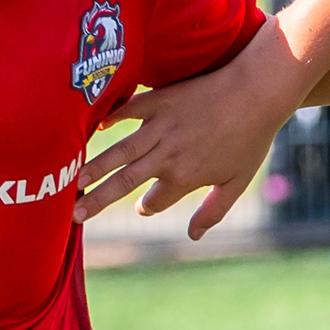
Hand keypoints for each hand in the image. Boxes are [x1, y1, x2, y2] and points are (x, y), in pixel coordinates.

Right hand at [79, 44, 300, 234]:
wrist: (257, 92)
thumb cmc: (251, 139)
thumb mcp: (237, 182)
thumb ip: (213, 211)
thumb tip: (193, 237)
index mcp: (184, 176)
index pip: (153, 201)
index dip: (147, 207)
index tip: (143, 207)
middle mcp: (167, 154)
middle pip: (124, 182)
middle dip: (97, 200)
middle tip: (73, 214)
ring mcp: (161, 125)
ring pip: (120, 151)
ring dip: (94, 166)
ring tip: (74, 179)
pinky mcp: (160, 100)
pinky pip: (129, 110)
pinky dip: (112, 119)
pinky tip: (96, 128)